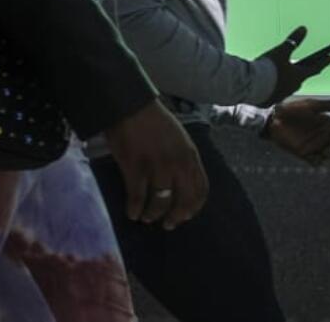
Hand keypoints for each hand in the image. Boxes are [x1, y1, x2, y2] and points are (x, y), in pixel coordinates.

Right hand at [104, 100, 208, 230]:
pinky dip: (134, 208)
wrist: (128, 105)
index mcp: (191, 156)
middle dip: (175, 217)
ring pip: (159, 202)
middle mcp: (177, 164)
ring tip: (146, 218)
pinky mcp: (135, 167)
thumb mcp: (179, 138)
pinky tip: (131, 213)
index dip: (193, 208)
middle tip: (167, 224)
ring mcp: (156, 167)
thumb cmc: (153, 120)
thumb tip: (181, 183)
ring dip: (152, 214)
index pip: (200, 190)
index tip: (185, 216)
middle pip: (182, 201)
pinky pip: (137, 196)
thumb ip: (184, 159)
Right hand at [258, 26, 329, 106]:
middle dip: (307, 71)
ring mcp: (282, 95)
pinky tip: (269, 86)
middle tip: (312, 67)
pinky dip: (275, 88)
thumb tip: (304, 28)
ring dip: (289, 80)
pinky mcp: (270, 100)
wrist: (252, 85)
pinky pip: (275, 93)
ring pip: (288, 86)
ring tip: (285, 76)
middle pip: (302, 78)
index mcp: (299, 76)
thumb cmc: (269, 68)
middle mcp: (293, 87)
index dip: (324, 61)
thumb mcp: (281, 52)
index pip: (315, 67)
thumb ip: (292, 41)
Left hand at [265, 98, 329, 165]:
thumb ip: (328, 105)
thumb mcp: (310, 105)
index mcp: (326, 124)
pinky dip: (318, 162)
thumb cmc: (292, 109)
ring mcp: (314, 145)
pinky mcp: (304, 153)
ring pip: (329, 153)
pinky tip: (318, 158)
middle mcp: (323, 136)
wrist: (274, 118)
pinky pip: (315, 161)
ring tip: (329, 150)